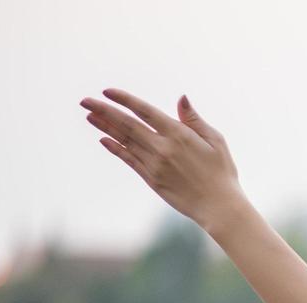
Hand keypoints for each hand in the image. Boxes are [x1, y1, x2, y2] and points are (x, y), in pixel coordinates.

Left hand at [79, 88, 248, 234]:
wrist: (219, 207)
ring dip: (105, 127)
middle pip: (127, 124)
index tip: (107, 92)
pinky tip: (103, 139)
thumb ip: (194, 120)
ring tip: (89, 115)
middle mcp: (163, 148)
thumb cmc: (222, 173)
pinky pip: (128, 160)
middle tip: (84, 100)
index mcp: (179, 135)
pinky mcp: (152, 179)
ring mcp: (155, 164)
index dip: (124, 100)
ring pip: (124, 141)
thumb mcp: (216, 141)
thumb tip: (181, 98)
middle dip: (104, 110)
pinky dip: (115, 148)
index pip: (145, 111)